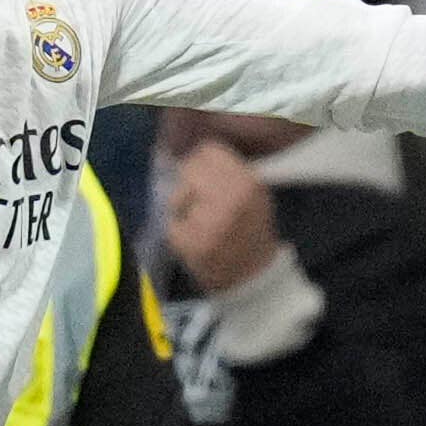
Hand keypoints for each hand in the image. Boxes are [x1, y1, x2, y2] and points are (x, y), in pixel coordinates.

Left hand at [164, 137, 281, 291]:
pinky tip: (194, 241)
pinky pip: (171, 225)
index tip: (207, 179)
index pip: (208, 150)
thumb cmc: (251, 230)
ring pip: (176, 197)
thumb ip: (229, 170)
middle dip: (190, 185)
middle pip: (189, 170)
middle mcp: (230, 198)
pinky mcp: (191, 244)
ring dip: (182, 209)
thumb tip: (195, 150)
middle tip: (200, 203)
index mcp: (248, 182)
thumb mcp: (254, 193)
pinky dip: (178, 233)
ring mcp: (209, 222)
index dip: (203, 163)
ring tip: (200, 224)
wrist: (253, 276)